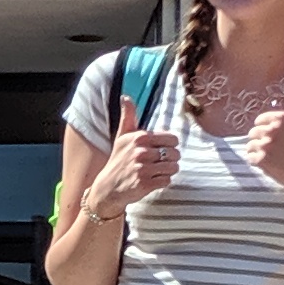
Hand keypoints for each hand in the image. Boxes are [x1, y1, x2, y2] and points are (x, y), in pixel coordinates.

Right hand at [86, 93, 179, 221]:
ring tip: (157, 171)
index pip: (172, 139)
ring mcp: (143, 169)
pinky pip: (167, 180)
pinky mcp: (145, 184)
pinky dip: (163, 182)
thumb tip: (126, 97)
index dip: (170, 145)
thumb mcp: (122, 136)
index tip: (160, 150)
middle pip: (175, 154)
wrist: (108, 187)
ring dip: (168, 171)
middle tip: (158, 163)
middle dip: (170, 159)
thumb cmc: (118, 159)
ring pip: (173, 167)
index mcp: (139, 137)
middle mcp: (141, 152)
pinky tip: (153, 180)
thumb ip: (128, 116)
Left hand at [250, 84, 283, 209]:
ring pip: (250, 145)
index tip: (273, 138)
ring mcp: (265, 145)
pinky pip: (250, 158)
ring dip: (258, 152)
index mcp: (282, 118)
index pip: (260, 120)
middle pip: (253, 132)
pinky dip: (257, 162)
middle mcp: (272, 129)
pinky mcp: (262, 160)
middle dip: (261, 141)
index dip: (265, 129)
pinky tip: (270, 165)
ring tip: (273, 158)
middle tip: (275, 150)